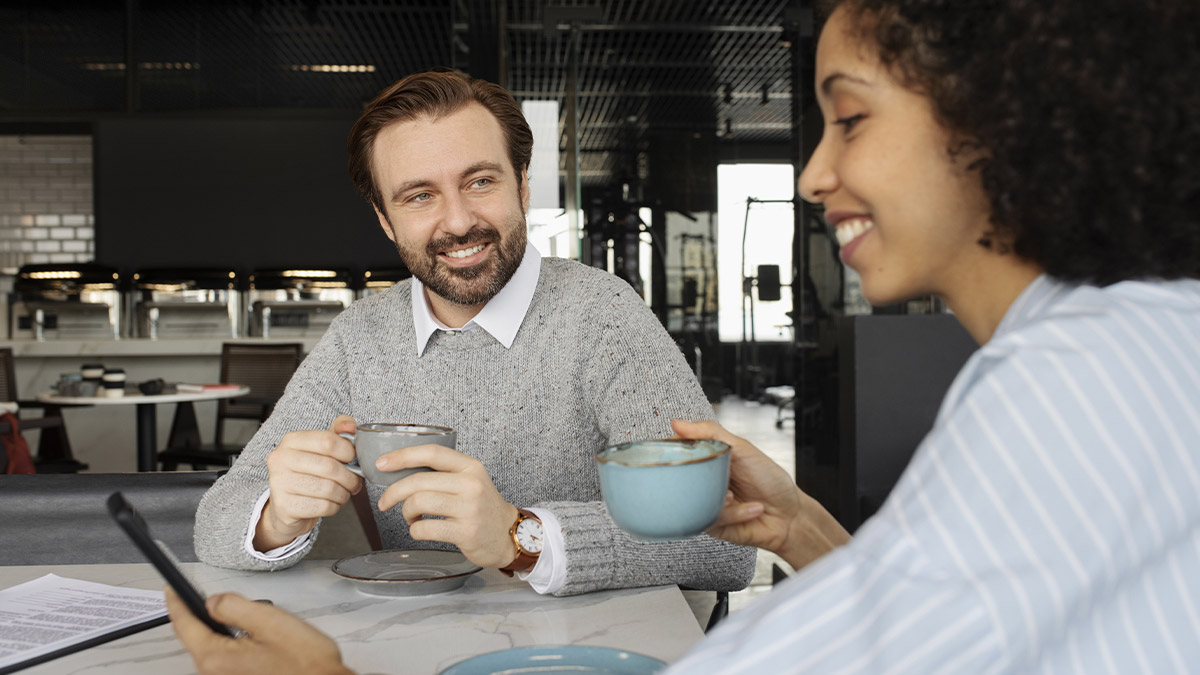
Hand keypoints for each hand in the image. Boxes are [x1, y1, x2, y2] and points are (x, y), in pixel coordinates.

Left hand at [165, 588, 352, 674]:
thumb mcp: (270, 621)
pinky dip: (232, 642)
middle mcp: (215, 673)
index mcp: (216, 657)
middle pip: (198, 636)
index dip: (176, 602)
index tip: (170, 589)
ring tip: (248, 620)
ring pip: (213, 646)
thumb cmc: (305, 665)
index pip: (185, 624)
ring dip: (223, 629)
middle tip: (215, 597)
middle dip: (204, 614)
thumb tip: (213, 601)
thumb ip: (235, 605)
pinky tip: (252, 637)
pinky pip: (225, 657)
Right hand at [255, 415, 362, 550]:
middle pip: (330, 467)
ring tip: (343, 494)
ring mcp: (279, 483)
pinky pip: (323, 506)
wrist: (288, 508)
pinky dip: (334, 507)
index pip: (328, 441)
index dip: (348, 452)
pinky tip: (331, 504)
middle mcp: (281, 459)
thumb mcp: (321, 450)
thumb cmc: (309, 474)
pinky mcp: (284, 506)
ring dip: (344, 494)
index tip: (353, 460)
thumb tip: (351, 426)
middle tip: (355, 483)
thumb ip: (337, 433)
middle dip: (350, 478)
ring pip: (328, 489)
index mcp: (291, 440)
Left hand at [375, 444, 518, 568]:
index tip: (382, 463)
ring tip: (411, 517)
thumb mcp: (470, 481)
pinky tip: (421, 529)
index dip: (402, 456)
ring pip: (418, 504)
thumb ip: (443, 473)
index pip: (432, 453)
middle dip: (394, 492)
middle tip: (385, 502)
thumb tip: (400, 470)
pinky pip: (424, 529)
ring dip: (406, 512)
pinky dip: (414, 531)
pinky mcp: (466, 532)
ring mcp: (469, 509)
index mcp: (470, 467)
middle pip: (419, 482)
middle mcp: (471, 485)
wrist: (508, 535)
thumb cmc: (482, 507)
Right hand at [671, 419, 850, 569]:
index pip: (679, 452)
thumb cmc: (770, 480)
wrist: (790, 514)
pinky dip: (735, 514)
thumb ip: (711, 432)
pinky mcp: (713, 526)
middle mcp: (704, 482)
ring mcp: (707, 504)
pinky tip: (752, 509)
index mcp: (708, 461)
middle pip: (678, 478)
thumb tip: (678, 423)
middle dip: (690, 477)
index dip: (672, 450)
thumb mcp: (742, 448)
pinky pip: (711, 519)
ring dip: (718, 498)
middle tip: (705, 475)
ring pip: (693, 501)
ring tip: (735, 496)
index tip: (673, 447)